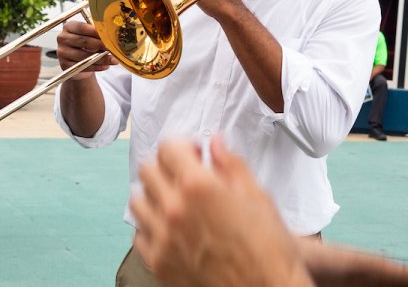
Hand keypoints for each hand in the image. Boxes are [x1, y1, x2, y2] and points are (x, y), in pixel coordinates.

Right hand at [56, 20, 115, 80]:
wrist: (76, 61)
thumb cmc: (85, 45)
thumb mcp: (90, 36)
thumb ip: (97, 34)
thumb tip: (111, 36)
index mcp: (68, 27)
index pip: (82, 27)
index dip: (96, 32)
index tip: (108, 36)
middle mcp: (62, 38)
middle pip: (84, 41)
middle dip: (100, 45)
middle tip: (112, 48)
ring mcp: (62, 52)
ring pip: (85, 56)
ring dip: (102, 58)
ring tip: (113, 59)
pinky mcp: (65, 65)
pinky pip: (84, 66)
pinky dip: (97, 67)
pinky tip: (106, 66)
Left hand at [130, 136, 311, 286]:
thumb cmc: (269, 251)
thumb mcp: (258, 198)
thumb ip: (232, 164)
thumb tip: (216, 143)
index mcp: (199, 187)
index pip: (167, 148)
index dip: (183, 146)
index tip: (194, 154)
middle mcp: (174, 210)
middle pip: (147, 170)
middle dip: (166, 167)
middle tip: (184, 176)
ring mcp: (162, 238)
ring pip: (138, 200)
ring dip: (154, 195)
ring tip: (175, 202)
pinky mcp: (158, 264)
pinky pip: (138, 235)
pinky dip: (150, 227)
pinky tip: (170, 228)